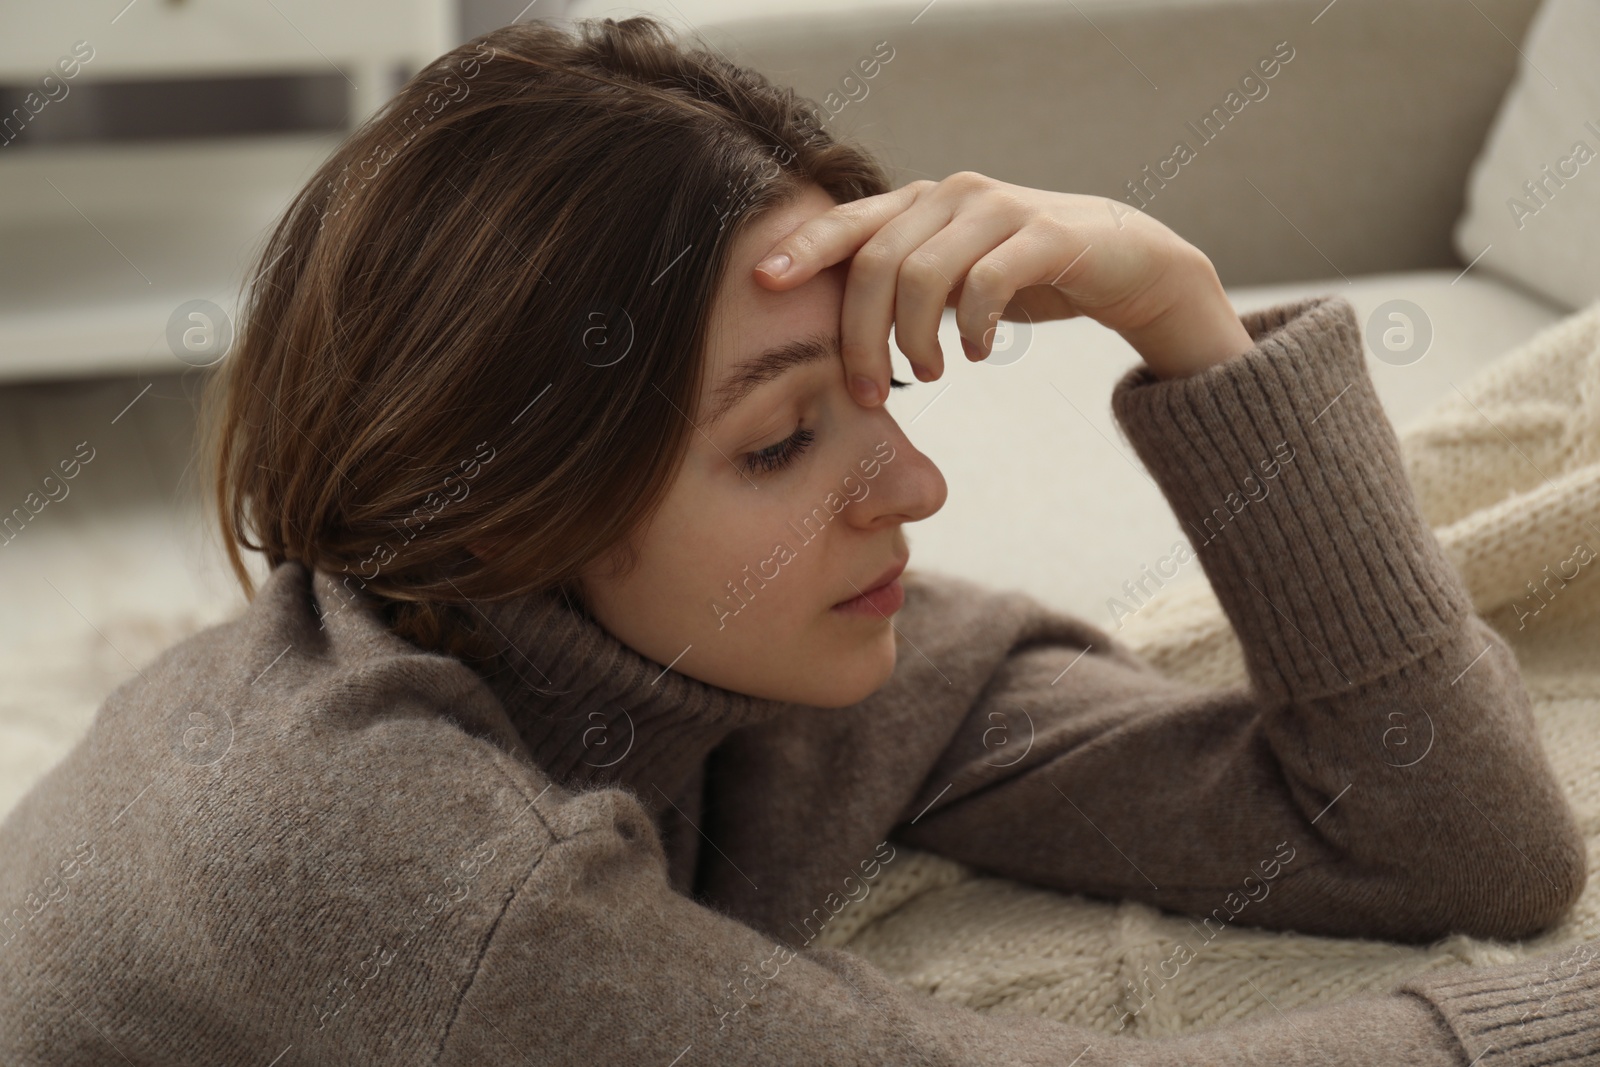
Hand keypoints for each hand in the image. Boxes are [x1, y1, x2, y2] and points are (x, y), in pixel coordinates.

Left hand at [752, 171, 1256, 401]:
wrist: (1127, 261)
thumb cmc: (1025, 276)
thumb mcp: (953, 279)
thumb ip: (903, 286)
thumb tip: (839, 334)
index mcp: (922, 202)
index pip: (849, 222)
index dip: (803, 248)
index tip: (762, 283)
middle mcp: (954, 194)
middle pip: (876, 262)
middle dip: (858, 335)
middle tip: (865, 392)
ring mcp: (1000, 209)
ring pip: (923, 274)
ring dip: (913, 339)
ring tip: (927, 374)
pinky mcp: (1046, 235)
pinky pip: (986, 283)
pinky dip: (972, 327)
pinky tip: (978, 354)